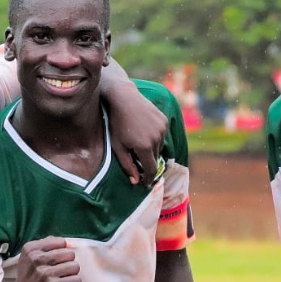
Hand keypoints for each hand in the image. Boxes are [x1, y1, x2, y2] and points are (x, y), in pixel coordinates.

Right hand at [10, 237, 80, 281]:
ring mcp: (45, 273)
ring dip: (70, 275)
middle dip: (67, 264)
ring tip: (60, 280)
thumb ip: (48, 245)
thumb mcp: (30, 258)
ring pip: (75, 266)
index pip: (61, 242)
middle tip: (57, 273)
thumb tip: (69, 244)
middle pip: (70, 254)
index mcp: (31, 249)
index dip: (61, 252)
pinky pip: (76, 280)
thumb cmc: (30, 278)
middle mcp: (36, 259)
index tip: (53, 262)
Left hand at [105, 59, 166, 185]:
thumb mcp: (118, 147)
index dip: (149, 178)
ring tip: (138, 141)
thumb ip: (127, 165)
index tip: (145, 183)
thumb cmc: (116, 124)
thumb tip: (136, 181)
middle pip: (155, 158)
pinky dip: (154, 138)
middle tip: (136, 158)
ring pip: (159, 147)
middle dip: (147, 161)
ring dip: (151, 149)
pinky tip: (143, 131)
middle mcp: (156, 138)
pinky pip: (161, 136)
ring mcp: (162, 128)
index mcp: (144, 147)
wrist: (123, 98)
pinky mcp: (164, 121)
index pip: (151, 169)